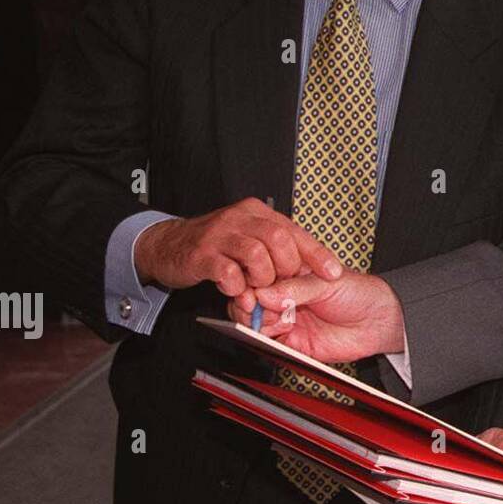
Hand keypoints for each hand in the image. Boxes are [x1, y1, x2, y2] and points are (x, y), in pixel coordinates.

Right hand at [134, 197, 342, 296]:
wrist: (168, 245)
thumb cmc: (216, 246)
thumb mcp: (250, 240)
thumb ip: (276, 251)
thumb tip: (310, 271)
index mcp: (258, 213)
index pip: (295, 231)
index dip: (317, 253)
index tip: (334, 273)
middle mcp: (240, 218)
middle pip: (279, 239)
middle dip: (286, 268)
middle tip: (281, 283)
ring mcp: (219, 235)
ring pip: (256, 254)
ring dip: (262, 278)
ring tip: (256, 287)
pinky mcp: (201, 255)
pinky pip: (228, 272)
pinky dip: (237, 286)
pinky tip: (236, 290)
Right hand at [228, 269, 404, 361]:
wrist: (380, 320)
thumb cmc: (360, 293)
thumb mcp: (327, 282)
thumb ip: (296, 288)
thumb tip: (264, 293)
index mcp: (292, 277)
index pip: (260, 279)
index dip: (250, 284)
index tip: (249, 291)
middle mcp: (286, 300)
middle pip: (250, 304)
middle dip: (249, 306)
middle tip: (257, 307)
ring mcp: (289, 321)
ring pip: (256, 325)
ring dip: (258, 322)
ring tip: (277, 319)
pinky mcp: (295, 344)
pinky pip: (271, 344)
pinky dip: (269, 339)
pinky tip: (282, 331)